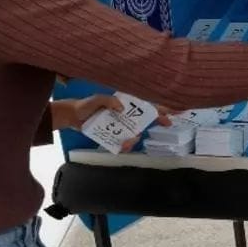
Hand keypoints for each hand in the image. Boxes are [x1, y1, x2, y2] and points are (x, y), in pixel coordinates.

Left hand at [52, 95, 172, 151]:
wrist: (73, 117)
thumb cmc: (85, 105)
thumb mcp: (96, 99)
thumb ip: (109, 101)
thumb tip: (121, 108)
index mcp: (124, 104)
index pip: (145, 104)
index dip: (160, 107)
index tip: (174, 111)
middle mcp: (126, 115)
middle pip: (147, 118)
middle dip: (159, 120)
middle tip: (166, 124)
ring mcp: (121, 126)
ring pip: (136, 133)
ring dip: (135, 139)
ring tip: (127, 143)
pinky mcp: (114, 135)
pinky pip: (125, 142)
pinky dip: (125, 146)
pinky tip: (121, 147)